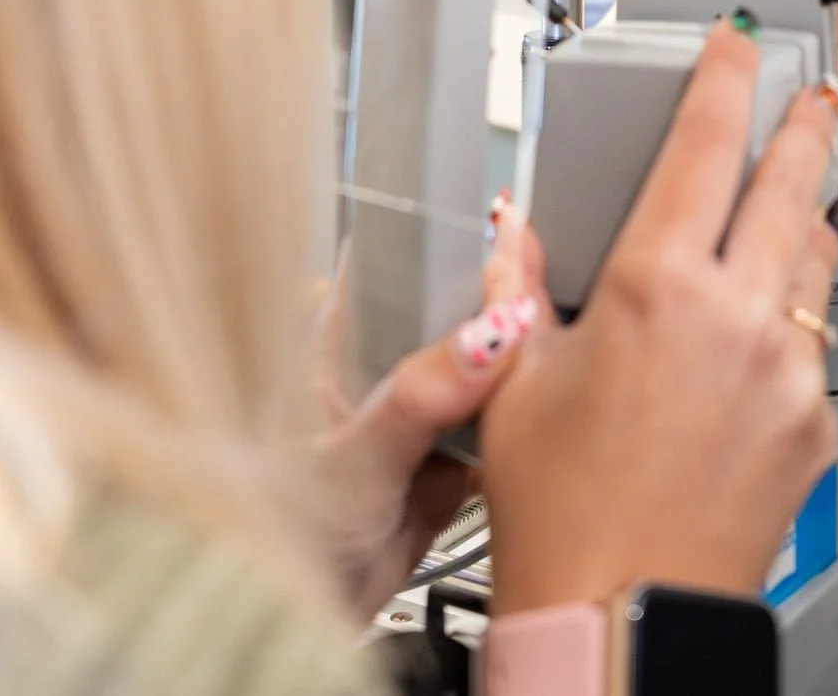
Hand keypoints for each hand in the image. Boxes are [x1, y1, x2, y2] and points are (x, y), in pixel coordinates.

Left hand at [306, 249, 540, 618]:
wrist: (296, 618)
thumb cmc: (275, 526)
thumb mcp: (353, 456)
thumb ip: (419, 396)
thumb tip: (489, 338)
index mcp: (336, 346)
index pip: (392, 267)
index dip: (440, 239)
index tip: (497, 220)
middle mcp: (380, 374)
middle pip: (448, 316)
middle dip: (496, 303)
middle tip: (548, 281)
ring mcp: (415, 422)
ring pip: (479, 373)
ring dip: (515, 365)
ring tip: (562, 339)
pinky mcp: (446, 470)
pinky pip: (497, 433)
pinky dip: (524, 425)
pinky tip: (553, 412)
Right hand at [479, 20, 837, 613]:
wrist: (621, 613)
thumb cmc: (562, 513)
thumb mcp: (512, 383)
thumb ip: (517, 291)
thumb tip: (515, 236)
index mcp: (654, 286)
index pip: (706, 144)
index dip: (726, 78)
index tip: (735, 47)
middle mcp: (735, 315)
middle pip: (792, 181)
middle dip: (803, 122)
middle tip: (811, 91)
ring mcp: (785, 368)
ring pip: (815, 255)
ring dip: (807, 212)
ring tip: (796, 194)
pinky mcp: (810, 420)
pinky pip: (815, 336)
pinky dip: (797, 308)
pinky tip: (772, 312)